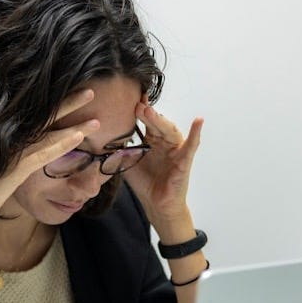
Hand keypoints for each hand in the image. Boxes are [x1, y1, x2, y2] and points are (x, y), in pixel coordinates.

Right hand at [0, 89, 100, 231]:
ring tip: (96, 119)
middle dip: (69, 103)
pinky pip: (43, 154)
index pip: (37, 116)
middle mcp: (10, 140)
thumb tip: (23, 152)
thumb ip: (11, 157)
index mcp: (7, 138)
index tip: (74, 94)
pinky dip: (62, 144)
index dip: (57, 104)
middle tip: (90, 90)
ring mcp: (12, 153)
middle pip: (45, 117)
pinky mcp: (14, 169)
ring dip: (74, 125)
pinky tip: (79, 138)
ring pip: (49, 134)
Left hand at [123, 99, 202, 225]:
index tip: (129, 98)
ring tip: (149, 111)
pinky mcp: (185, 160)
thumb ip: (118, 151)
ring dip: (160, 120)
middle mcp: (164, 142)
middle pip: (156, 123)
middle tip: (136, 104)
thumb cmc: (145, 184)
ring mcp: (175, 149)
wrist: (156, 205)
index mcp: (151, 141)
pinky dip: (196, 133)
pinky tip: (198, 121)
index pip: (145, 121)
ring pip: (169, 130)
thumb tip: (102, 138)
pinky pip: (192, 145)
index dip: (138, 110)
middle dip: (146, 113)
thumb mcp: (127, 164)